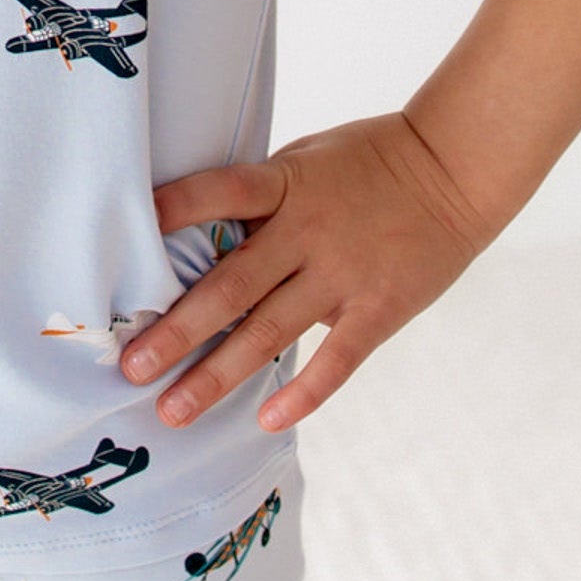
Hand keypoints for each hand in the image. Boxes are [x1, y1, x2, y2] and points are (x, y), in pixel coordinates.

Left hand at [120, 112, 489, 435]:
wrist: (453, 170)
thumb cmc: (368, 161)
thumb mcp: (306, 161)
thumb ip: (261, 197)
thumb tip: (200, 234)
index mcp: (285, 185)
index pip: (220, 193)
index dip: (175, 210)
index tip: (127, 238)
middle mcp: (307, 231)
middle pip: (231, 286)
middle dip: (177, 330)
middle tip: (131, 368)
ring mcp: (342, 274)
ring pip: (269, 332)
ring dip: (218, 375)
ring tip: (173, 410)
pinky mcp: (378, 309)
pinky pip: (336, 360)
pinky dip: (302, 392)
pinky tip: (265, 419)